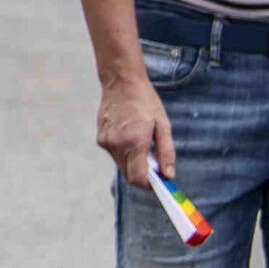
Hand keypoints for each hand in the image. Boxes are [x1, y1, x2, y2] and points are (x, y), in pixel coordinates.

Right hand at [97, 74, 175, 188]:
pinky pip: (115, 154)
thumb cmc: (145, 101)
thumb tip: (169, 176)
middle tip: (155, 163)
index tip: (160, 184)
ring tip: (142, 143)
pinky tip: (131, 135)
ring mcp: (106, 141)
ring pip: (122, 165)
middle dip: (143, 174)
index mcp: (134, 142)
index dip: (150, 186)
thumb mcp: (163, 125)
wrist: (121, 81)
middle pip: (129, 174)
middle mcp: (116, 144)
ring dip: (133, 163)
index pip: (138, 178)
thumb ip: (166, 153)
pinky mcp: (100, 137)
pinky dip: (125, 152)